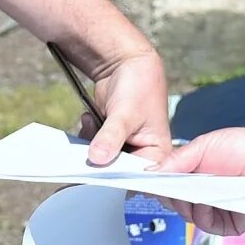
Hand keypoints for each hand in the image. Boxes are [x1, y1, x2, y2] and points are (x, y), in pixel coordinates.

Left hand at [82, 47, 171, 166]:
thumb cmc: (139, 87)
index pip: (138, 178)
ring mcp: (124, 148)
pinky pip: (94, 150)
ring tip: (93, 123)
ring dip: (91, 147)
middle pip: (118, 172)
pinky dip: (88, 137)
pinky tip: (90, 118)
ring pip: (103, 162)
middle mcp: (142, 155)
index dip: (119, 179)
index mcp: (158, 154)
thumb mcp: (125, 114)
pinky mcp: (110, 140)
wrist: (126, 64)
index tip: (98, 177)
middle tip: (87, 153)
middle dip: (100, 163)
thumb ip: (112, 137)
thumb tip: (97, 159)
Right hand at [154, 127, 244, 236]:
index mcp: (197, 175)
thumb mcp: (202, 146)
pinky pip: (208, 226)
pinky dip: (203, 215)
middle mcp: (205, 194)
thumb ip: (175, 160)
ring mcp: (217, 209)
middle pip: (176, 203)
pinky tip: (205, 203)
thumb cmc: (244, 147)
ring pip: (189, 216)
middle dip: (170, 196)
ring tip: (191, 192)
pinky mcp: (230, 224)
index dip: (159, 185)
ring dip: (186, 205)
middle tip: (167, 188)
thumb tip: (150, 171)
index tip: (147, 183)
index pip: (170, 186)